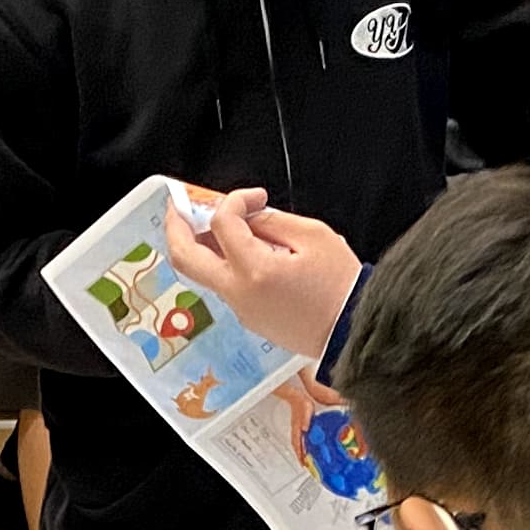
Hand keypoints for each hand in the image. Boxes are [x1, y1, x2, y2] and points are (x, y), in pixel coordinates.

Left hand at [164, 184, 361, 362]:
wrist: (354, 333)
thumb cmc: (342, 287)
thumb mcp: (314, 237)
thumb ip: (273, 221)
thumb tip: (249, 216)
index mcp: (255, 270)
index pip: (223, 223)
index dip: (236, 200)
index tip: (256, 197)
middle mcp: (239, 293)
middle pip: (185, 257)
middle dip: (176, 225)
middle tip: (178, 206)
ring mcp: (240, 310)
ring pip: (202, 273)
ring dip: (199, 244)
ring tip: (214, 224)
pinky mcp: (249, 319)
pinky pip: (225, 286)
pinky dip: (223, 262)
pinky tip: (242, 249)